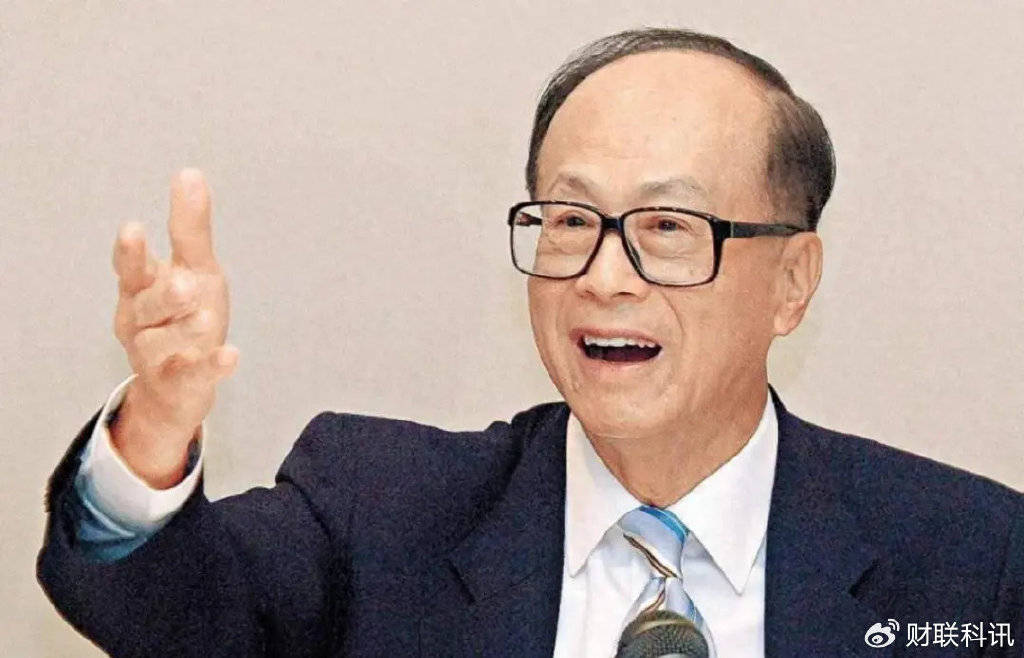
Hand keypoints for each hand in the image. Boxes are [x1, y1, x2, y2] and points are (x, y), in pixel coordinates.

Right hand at [110, 169, 237, 487]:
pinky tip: (231, 355)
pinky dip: (211, 366)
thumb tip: (189, 172)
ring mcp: (157, 358)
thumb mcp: (193, 269)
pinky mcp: (179, 384)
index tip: (133, 229)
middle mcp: (140, 323)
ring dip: (183, 329)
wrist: (176, 389)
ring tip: (205, 317)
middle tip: (184, 283)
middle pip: (146, 306)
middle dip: (164, 295)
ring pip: (161, 344)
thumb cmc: (183, 318)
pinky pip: (192, 375)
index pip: (130, 268)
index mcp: (140, 290)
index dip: (130, 252)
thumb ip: (189, 229)